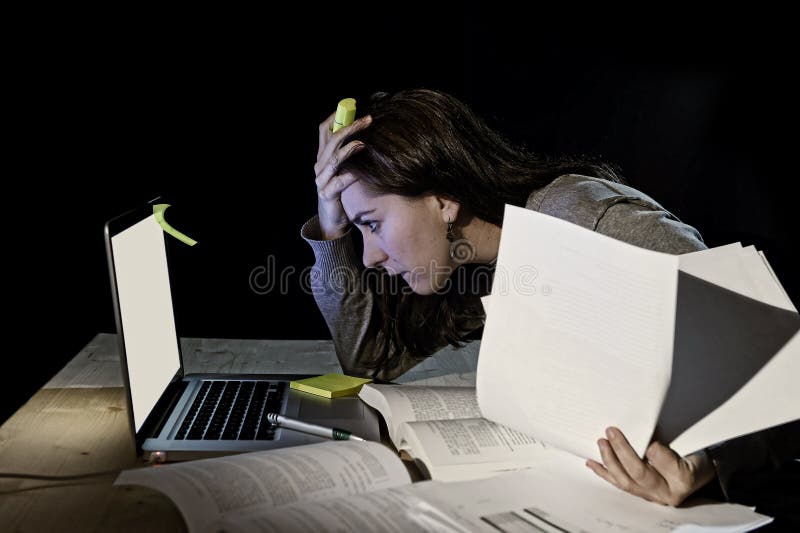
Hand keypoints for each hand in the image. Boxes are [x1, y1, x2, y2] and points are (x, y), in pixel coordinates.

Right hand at [314, 112, 371, 239]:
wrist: (332, 221)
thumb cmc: (341, 192)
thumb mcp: (343, 170)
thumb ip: (349, 154)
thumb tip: (366, 134)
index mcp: (322, 157)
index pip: (324, 130)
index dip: (335, 117)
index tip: (351, 106)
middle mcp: (320, 166)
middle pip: (332, 141)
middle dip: (350, 128)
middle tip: (368, 119)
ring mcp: (322, 180)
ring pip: (334, 159)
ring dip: (349, 149)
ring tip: (364, 142)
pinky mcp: (328, 194)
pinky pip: (339, 182)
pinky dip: (350, 175)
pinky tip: (360, 172)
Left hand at [586, 426, 715, 505]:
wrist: (699, 476)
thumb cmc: (696, 464)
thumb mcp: (694, 459)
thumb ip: (670, 455)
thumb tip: (648, 447)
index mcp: (679, 482)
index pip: (661, 465)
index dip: (650, 450)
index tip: (645, 434)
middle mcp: (661, 493)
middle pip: (636, 474)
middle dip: (621, 452)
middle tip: (611, 432)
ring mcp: (648, 493)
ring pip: (624, 480)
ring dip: (609, 461)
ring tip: (601, 443)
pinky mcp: (638, 489)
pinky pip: (618, 482)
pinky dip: (604, 472)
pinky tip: (591, 462)